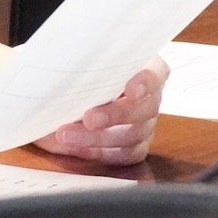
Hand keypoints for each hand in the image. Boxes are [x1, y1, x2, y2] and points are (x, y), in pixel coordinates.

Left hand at [34, 57, 167, 164]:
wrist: (61, 95)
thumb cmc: (72, 72)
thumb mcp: (75, 63)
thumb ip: (79, 65)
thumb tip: (63, 71)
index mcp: (141, 67)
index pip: (156, 72)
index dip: (147, 82)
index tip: (131, 90)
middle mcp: (148, 96)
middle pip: (146, 109)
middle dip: (115, 115)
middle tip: (88, 119)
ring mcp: (145, 123)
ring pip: (133, 135)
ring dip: (98, 138)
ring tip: (66, 136)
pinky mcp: (135, 146)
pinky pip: (124, 154)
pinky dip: (98, 152)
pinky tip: (75, 147)